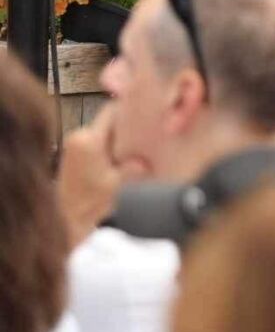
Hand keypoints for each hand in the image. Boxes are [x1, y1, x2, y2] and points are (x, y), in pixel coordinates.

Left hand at [57, 104, 139, 247]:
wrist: (69, 222)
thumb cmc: (92, 203)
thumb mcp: (121, 183)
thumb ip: (136, 165)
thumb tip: (148, 157)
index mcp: (88, 139)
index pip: (111, 110)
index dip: (130, 109)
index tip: (147, 113)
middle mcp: (77, 137)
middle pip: (108, 122)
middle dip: (126, 127)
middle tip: (147, 134)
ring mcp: (72, 146)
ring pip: (102, 133)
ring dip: (118, 140)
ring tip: (136, 150)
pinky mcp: (72, 157)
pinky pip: (95, 143)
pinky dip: (108, 148)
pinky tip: (121, 161)